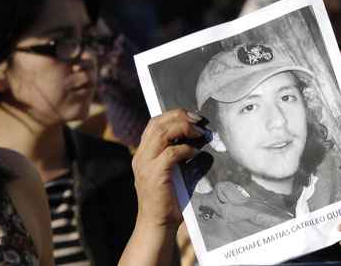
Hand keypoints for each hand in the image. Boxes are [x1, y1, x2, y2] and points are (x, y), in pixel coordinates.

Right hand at [131, 109, 202, 227]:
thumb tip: (198, 138)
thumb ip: (176, 155)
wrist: (156, 225)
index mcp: (143, 153)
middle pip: (157, 123)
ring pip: (161, 133)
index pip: (154, 123)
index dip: (173, 115)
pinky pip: (171, 153)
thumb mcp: (169, 172)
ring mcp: (145, 165)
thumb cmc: (167, 200)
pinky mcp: (154, 175)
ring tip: (199, 133)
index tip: (192, 116)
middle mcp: (141, 156)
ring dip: (183, 128)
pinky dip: (186, 149)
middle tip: (198, 120)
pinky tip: (196, 152)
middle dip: (179, 116)